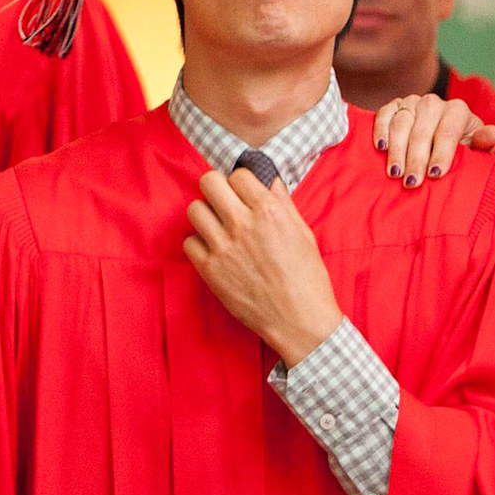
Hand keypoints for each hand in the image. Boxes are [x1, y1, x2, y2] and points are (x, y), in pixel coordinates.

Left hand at [183, 166, 342, 364]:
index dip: (240, 182)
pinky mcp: (209, 270)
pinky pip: (188, 242)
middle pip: (209, 182)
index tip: (243, 193)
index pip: (238, 175)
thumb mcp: (302, 232)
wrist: (298, 319)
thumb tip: (269, 179)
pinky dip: (198, 243)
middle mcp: (242, 224)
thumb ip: (282, 202)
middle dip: (217, 189)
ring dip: (205, 214)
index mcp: (268, 211)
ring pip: (194, 209)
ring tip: (217, 227)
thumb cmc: (306, 277)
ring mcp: (223, 247)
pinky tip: (214, 250)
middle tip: (224, 203)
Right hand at [368, 92, 494, 186]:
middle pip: (423, 128)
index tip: (435, 175)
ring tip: (395, 174)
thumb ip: (484, 143)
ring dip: (397, 150)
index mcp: (458, 111)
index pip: (448, 130)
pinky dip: (380, 130)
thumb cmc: (460, 150)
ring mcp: (412, 102)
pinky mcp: (394, 106)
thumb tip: (492, 135)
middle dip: (417, 157)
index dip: (442, 153)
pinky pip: (384, 114)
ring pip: (402, 122)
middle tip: (412, 182)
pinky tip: (380, 148)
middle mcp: (434, 103)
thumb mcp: (476, 149)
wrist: (441, 139)